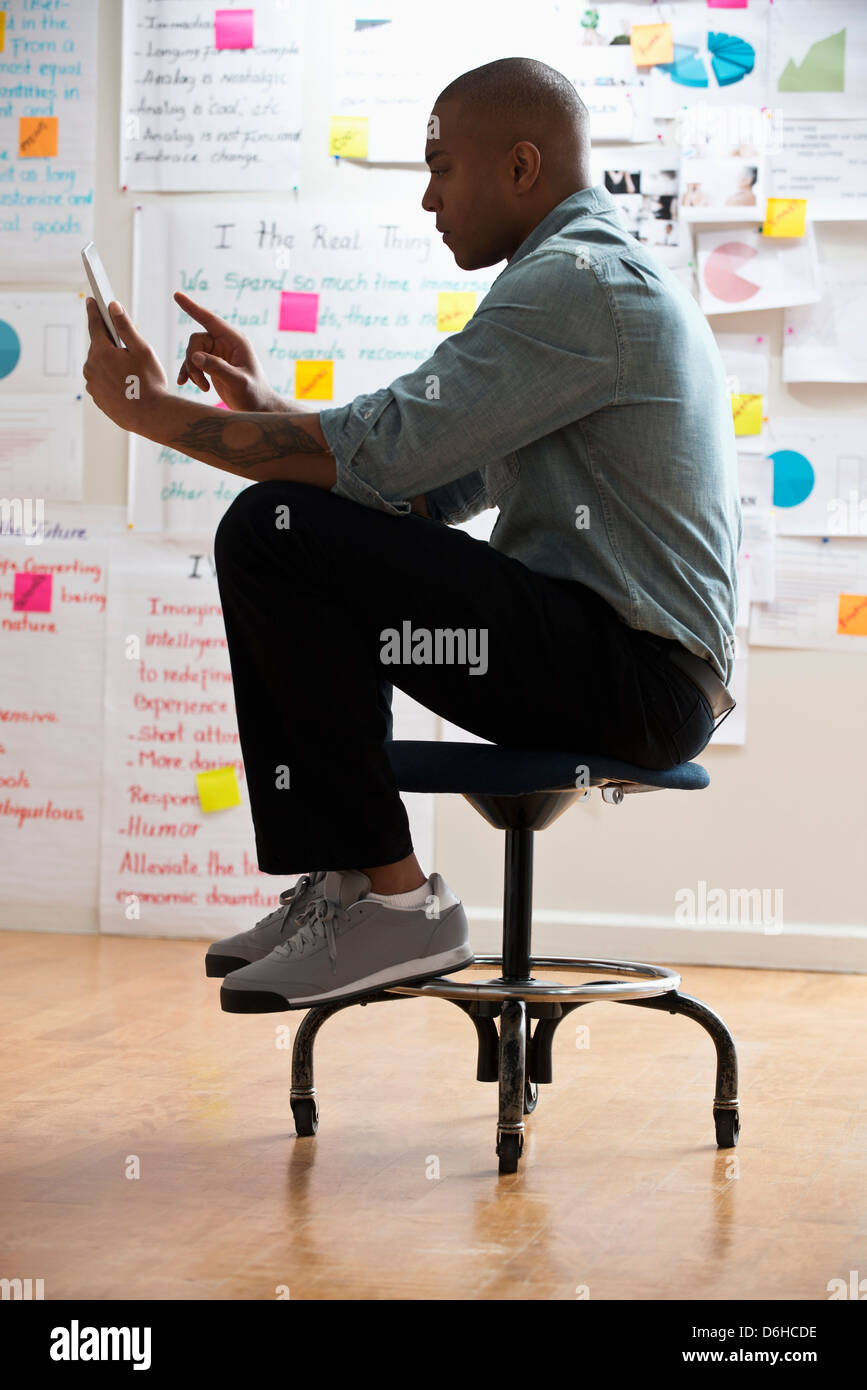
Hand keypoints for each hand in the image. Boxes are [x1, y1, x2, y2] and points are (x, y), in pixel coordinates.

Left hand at [82, 299, 167, 432]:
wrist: (151, 416)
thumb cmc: (150, 381)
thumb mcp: (142, 349)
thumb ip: (125, 326)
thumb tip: (113, 306)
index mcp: (101, 351)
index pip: (95, 325)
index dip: (94, 310)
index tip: (91, 300)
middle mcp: (91, 367)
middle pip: (98, 347)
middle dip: (109, 344)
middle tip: (125, 347)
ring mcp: (92, 384)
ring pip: (99, 366)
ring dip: (110, 363)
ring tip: (129, 371)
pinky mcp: (97, 398)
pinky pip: (101, 382)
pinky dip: (110, 379)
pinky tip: (125, 384)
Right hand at [174, 290, 276, 411]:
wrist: (257, 408)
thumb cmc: (254, 394)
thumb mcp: (238, 382)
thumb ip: (217, 368)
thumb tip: (194, 356)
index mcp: (235, 340)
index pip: (210, 320)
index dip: (192, 308)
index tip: (176, 295)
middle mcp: (225, 343)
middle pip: (196, 341)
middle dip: (193, 361)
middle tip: (200, 382)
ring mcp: (217, 353)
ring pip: (192, 353)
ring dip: (192, 370)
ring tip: (202, 387)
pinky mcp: (212, 364)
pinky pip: (192, 362)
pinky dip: (189, 373)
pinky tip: (185, 383)